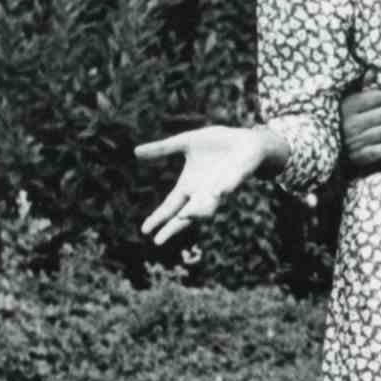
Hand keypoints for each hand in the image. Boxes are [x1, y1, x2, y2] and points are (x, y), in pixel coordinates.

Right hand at [135, 126, 269, 245]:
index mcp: (189, 185)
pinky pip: (230, 185)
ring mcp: (220, 188)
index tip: (145, 230)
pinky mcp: (236, 178)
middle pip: (185, 215)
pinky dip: (223, 189)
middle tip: (158, 241)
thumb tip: (135, 151)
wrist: (245, 140)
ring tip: (183, 216)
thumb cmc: (216, 143)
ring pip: (208, 207)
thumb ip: (163, 148)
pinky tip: (218, 192)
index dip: (158, 218)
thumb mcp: (185, 142)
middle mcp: (203, 192)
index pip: (170, 206)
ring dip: (197, 212)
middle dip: (172, 227)